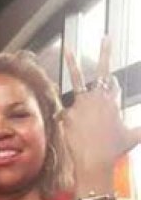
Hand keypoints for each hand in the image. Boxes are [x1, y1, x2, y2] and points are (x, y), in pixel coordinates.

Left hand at [62, 38, 140, 182]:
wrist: (94, 161)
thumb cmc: (114, 150)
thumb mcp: (134, 136)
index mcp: (114, 101)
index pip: (113, 83)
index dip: (111, 83)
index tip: (113, 72)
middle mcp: (99, 98)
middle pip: (101, 73)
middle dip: (105, 54)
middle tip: (105, 38)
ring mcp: (81, 104)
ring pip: (76, 81)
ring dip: (73, 63)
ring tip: (70, 48)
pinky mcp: (67, 112)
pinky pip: (65, 111)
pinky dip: (68, 117)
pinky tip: (73, 127)